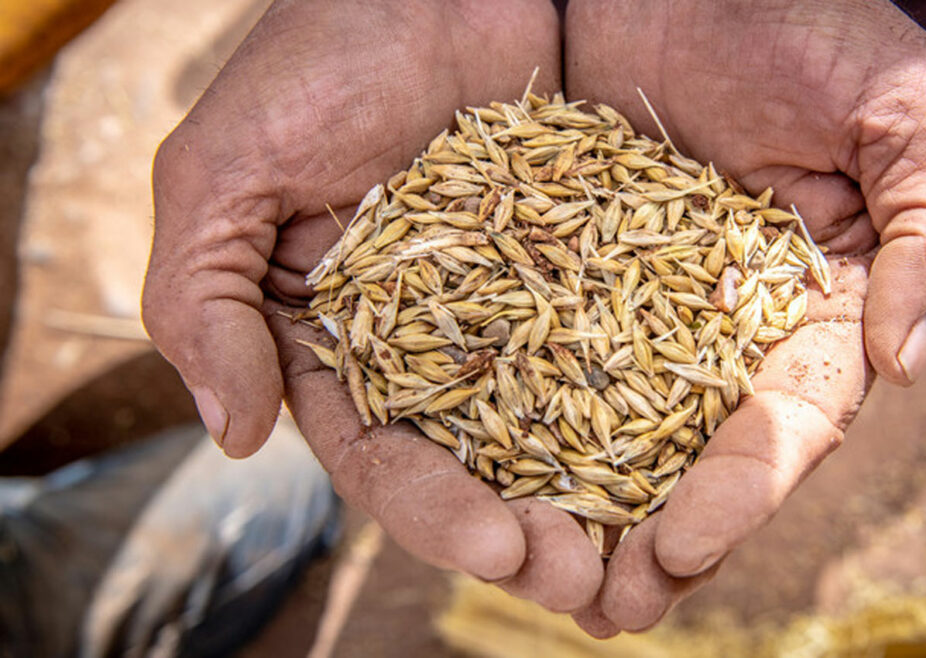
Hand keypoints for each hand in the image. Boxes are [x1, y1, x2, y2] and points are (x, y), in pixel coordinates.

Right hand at [143, 0, 602, 612]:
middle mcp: (436, 345)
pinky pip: (633, 340)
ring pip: (565, 423)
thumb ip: (199, 300)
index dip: (433, 511)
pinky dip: (663, 401)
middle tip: (589, 582)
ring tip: (658, 551)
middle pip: (485, 466)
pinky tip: (705, 451)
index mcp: (344, 345)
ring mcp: (521, 309)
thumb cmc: (319, 55)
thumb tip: (231, 436)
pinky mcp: (594, 266)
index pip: (382, 456)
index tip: (496, 545)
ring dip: (608, 496)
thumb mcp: (225, 169)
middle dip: (533, 531)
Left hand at [565, 0, 925, 634]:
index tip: (686, 544)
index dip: (745, 488)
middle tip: (602, 604)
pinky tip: (473, 471)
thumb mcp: (905, 105)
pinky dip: (505, 411)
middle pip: (693, 449)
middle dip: (654, 533)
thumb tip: (907, 362)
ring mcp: (636, 301)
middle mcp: (723, 322)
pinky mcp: (558, 268)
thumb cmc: (806, 16)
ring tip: (529, 569)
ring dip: (574, 503)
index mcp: (815, 303)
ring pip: (607, 419)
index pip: (790, 418)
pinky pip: (530, 345)